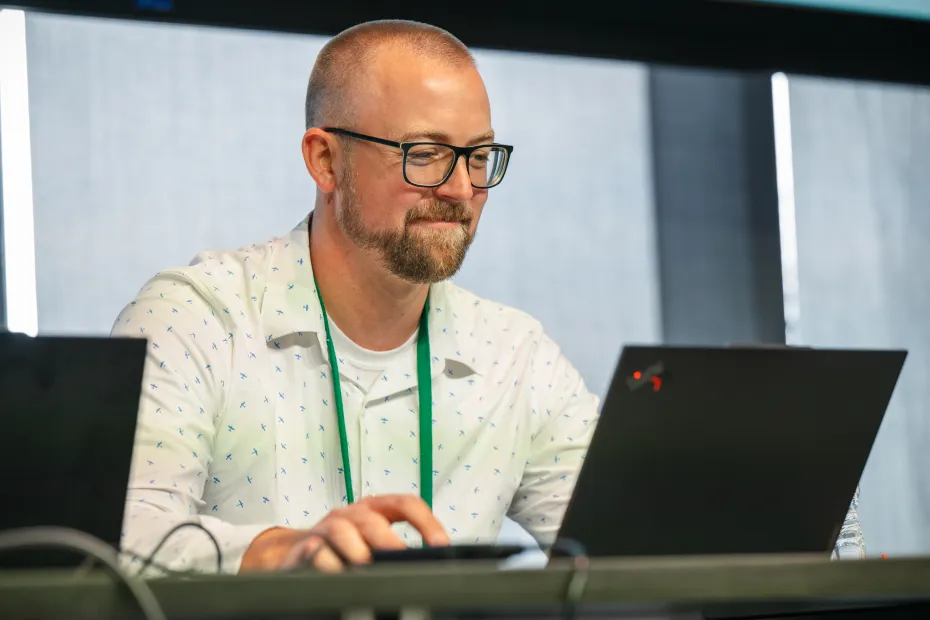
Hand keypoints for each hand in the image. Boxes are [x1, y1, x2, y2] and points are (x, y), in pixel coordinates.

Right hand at [239, 494, 448, 572]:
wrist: (297, 554)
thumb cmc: (344, 549)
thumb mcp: (372, 543)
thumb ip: (395, 549)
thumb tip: (428, 563)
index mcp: (373, 510)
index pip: (404, 504)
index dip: (425, 521)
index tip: (441, 544)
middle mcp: (350, 515)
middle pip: (371, 519)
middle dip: (389, 540)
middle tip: (403, 559)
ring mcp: (325, 530)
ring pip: (340, 531)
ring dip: (356, 551)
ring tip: (367, 567)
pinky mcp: (303, 549)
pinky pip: (315, 552)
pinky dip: (327, 564)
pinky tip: (336, 575)